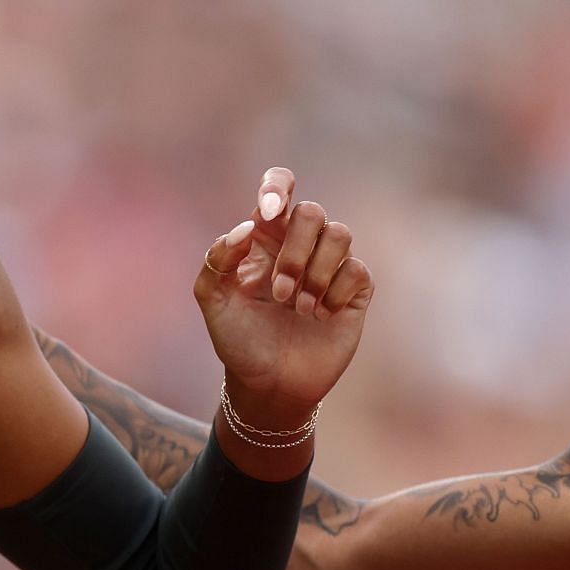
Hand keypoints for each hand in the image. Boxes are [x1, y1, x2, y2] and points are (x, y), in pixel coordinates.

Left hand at [193, 167, 373, 415]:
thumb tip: (246, 227)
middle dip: (294, 252)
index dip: (277, 186)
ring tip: (298, 308)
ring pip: (339, 234)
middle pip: (311, 211)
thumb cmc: (238, 339)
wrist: (268, 384)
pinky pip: (356, 270)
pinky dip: (334, 293)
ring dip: (315, 273)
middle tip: (278, 292)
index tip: (268, 211)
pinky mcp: (354, 290)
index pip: (278, 187)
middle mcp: (298, 244)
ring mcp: (329, 265)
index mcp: (263, 238)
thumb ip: (217, 259)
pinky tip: (320, 316)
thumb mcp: (212, 300)